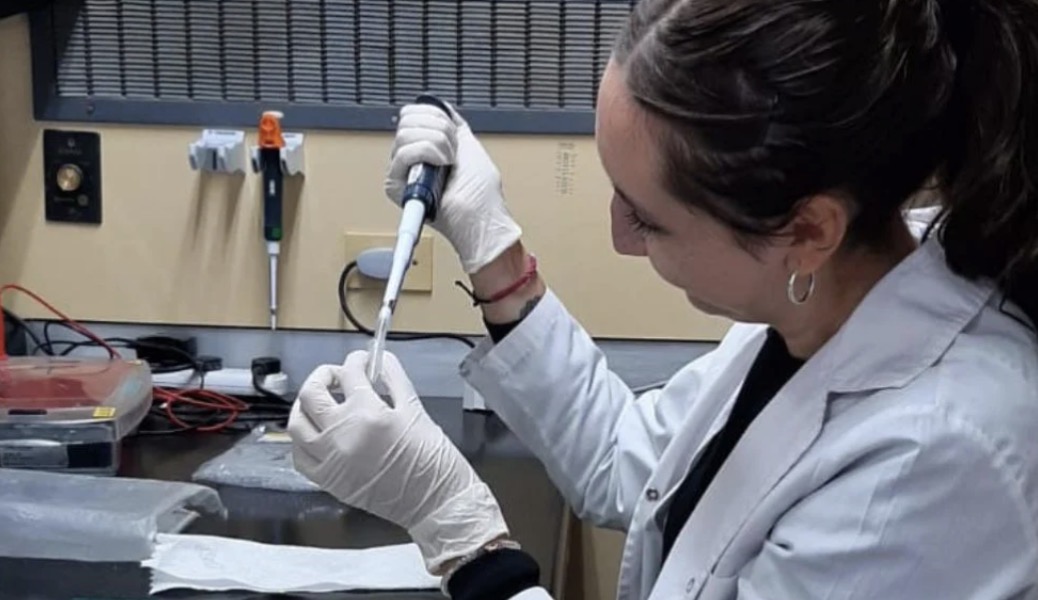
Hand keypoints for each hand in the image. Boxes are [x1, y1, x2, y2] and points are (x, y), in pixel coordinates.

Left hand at [288, 351, 509, 573]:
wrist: (435, 502)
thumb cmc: (432, 459)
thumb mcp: (417, 411)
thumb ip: (395, 380)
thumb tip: (381, 361)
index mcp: (368, 413)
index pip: (350, 373)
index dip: (357, 360)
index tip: (363, 360)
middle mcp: (342, 434)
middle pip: (312, 393)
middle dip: (322, 376)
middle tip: (337, 376)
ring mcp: (330, 459)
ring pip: (297, 424)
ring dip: (305, 405)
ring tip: (320, 401)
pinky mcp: (328, 482)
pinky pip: (300, 456)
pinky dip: (302, 440)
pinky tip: (316, 433)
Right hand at [385, 102, 522, 273]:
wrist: (482, 218)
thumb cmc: (482, 195)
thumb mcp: (469, 145)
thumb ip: (453, 124)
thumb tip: (439, 106)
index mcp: (426, 147)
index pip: (412, 113)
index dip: (436, 115)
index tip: (453, 133)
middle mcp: (412, 157)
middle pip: (407, 119)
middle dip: (439, 130)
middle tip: (452, 152)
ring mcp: (403, 171)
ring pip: (405, 134)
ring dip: (436, 144)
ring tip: (448, 163)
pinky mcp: (396, 186)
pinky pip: (403, 153)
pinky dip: (428, 154)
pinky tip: (440, 168)